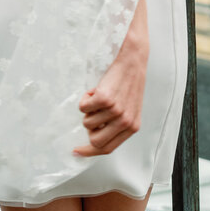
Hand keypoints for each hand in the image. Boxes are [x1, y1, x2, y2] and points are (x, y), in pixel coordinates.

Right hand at [74, 0, 148, 157]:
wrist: (133, 58)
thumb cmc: (128, 81)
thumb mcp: (129, 108)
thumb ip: (116, 124)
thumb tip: (93, 137)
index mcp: (133, 127)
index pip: (107, 149)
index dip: (90, 152)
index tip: (76, 151)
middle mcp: (125, 122)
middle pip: (95, 141)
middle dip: (89, 129)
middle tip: (92, 114)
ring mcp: (115, 111)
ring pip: (87, 122)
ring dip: (88, 109)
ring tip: (99, 95)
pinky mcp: (104, 98)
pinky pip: (83, 107)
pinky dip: (85, 98)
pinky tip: (96, 88)